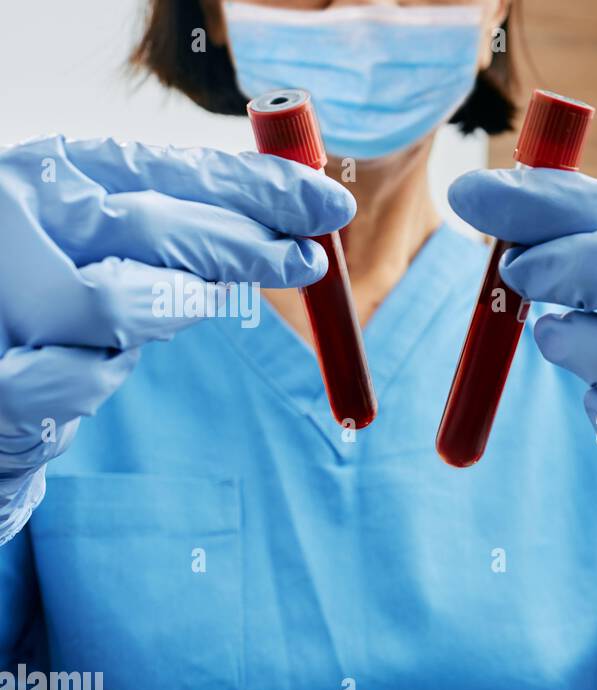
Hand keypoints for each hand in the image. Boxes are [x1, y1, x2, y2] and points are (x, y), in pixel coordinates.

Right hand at [0, 135, 354, 545]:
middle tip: (308, 266)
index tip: (327, 205)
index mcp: (57, 170)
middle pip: (159, 228)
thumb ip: (189, 221)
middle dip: (247, 249)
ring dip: (170, 314)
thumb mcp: (113, 237)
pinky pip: (81, 379)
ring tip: (175, 313)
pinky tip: (96, 366)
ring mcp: (0, 286)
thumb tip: (303, 219)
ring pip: (124, 304)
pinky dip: (101, 376)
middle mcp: (20, 214)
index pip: (176, 168)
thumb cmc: (54, 294)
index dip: (261, 189)